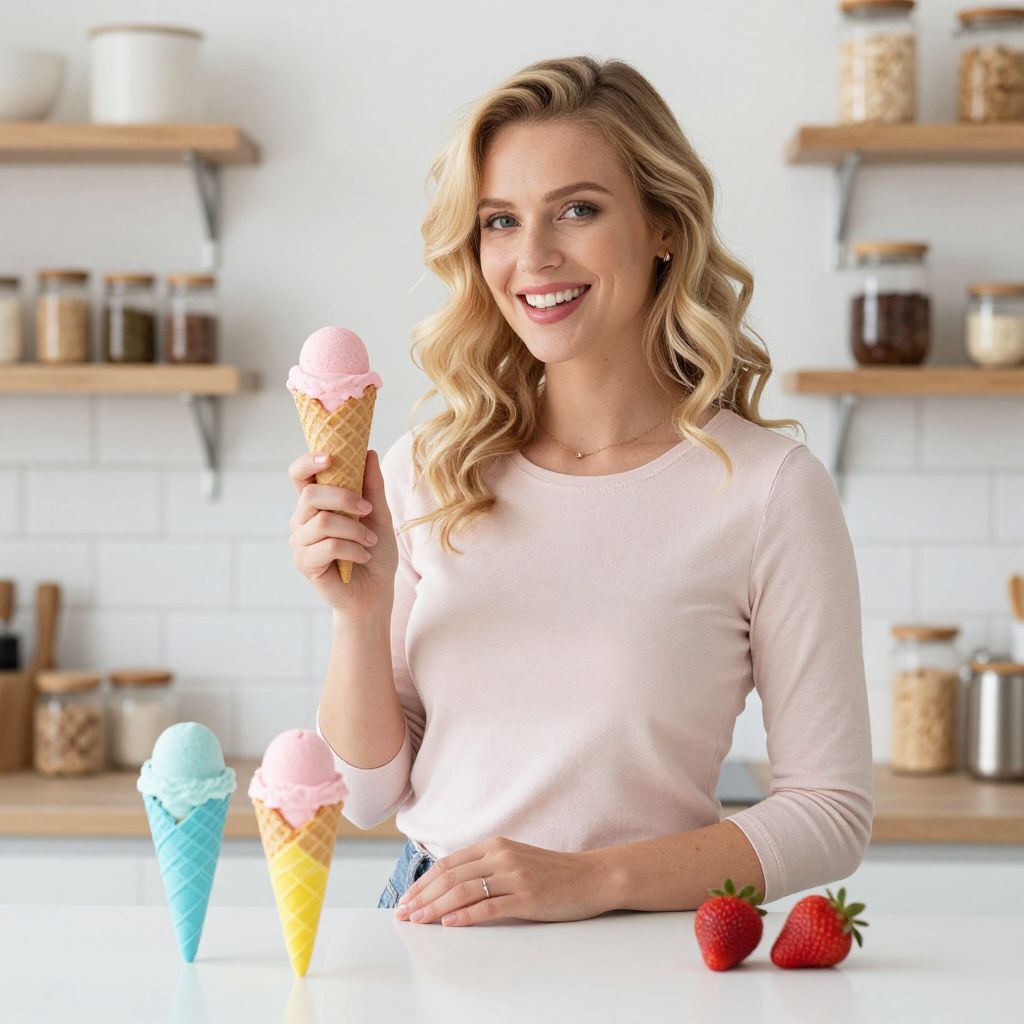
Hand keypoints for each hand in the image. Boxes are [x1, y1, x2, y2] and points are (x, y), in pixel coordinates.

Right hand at [287, 449, 398, 616]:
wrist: (375, 593)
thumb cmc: (374, 552)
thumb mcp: (379, 515)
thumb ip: (372, 486)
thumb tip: (369, 452)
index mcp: (316, 503)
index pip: (299, 475)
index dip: (309, 461)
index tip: (331, 457)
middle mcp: (301, 520)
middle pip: (311, 494)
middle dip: (344, 497)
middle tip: (368, 509)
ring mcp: (300, 542)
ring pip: (323, 521)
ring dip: (355, 529)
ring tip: (370, 541)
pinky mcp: (305, 563)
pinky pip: (329, 546)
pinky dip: (354, 549)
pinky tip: (363, 556)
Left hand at [394, 836, 607, 927]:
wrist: (591, 876)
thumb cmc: (552, 873)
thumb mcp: (514, 860)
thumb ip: (486, 867)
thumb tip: (450, 886)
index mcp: (494, 846)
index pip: (448, 864)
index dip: (423, 882)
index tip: (406, 899)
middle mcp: (501, 856)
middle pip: (451, 877)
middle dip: (422, 896)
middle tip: (404, 913)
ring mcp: (514, 876)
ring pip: (464, 891)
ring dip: (435, 907)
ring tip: (418, 920)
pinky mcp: (527, 897)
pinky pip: (489, 906)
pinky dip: (465, 916)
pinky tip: (449, 923)